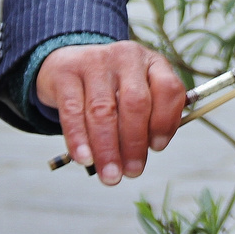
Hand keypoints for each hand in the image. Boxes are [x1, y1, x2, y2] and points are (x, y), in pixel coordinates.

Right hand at [36, 41, 185, 185]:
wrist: (68, 62)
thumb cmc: (111, 86)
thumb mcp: (136, 90)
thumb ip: (147, 116)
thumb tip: (147, 150)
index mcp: (152, 62)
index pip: (168, 89)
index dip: (166, 121)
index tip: (157, 148)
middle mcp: (127, 57)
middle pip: (136, 103)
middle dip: (135, 143)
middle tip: (133, 172)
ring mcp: (95, 61)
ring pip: (103, 110)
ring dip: (108, 149)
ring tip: (110, 175)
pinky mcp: (66, 73)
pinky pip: (73, 110)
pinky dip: (79, 139)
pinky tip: (84, 159)